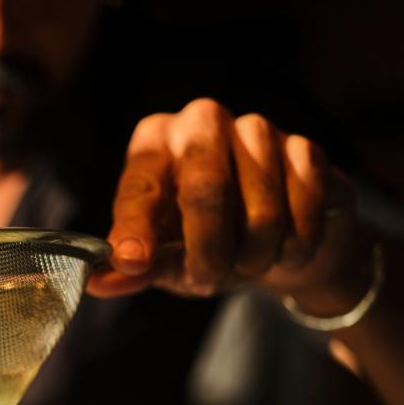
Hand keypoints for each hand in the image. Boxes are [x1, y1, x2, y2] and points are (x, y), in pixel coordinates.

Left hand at [89, 98, 371, 318]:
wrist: (276, 242)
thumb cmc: (204, 243)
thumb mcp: (163, 259)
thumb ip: (134, 268)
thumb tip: (96, 282)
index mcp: (153, 143)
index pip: (140, 185)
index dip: (136, 228)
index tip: (133, 262)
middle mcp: (201, 122)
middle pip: (206, 186)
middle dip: (208, 248)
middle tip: (207, 280)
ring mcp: (257, 130)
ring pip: (261, 207)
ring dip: (253, 256)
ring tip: (246, 267)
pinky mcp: (307, 149)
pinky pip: (304, 209)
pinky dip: (293, 247)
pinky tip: (284, 253)